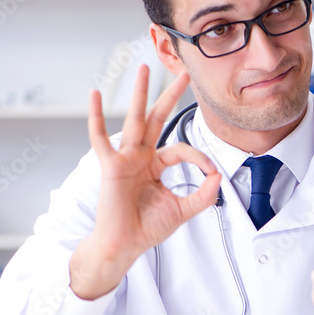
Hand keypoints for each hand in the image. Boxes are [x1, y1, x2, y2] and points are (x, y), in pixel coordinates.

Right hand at [70, 65, 220, 299]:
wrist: (125, 245)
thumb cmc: (147, 228)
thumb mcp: (183, 210)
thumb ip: (204, 195)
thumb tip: (219, 177)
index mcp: (156, 165)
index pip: (181, 149)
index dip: (200, 158)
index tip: (212, 172)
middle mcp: (140, 156)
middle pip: (157, 119)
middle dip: (170, 96)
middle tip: (183, 73)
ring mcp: (125, 158)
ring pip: (134, 119)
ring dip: (139, 93)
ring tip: (143, 69)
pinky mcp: (110, 165)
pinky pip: (101, 137)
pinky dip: (96, 116)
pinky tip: (94, 95)